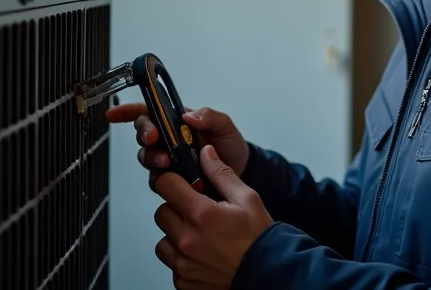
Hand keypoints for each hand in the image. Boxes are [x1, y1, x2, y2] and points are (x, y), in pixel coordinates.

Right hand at [105, 103, 249, 179]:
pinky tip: (175, 179)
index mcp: (176, 122)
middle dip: (144, 134)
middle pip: (143, 134)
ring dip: (152, 157)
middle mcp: (167, 140)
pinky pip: (157, 180)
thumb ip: (210, 117)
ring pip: (146, 158)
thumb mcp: (225, 126)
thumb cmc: (230, 147)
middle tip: (153, 138)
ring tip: (166, 161)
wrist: (240, 174)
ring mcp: (168, 161)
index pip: (147, 112)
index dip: (127, 111)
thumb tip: (189, 116)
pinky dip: (163, 180)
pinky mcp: (171, 181)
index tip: (114, 114)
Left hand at [152, 145, 272, 289]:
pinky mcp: (183, 281)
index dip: (172, 181)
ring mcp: (184, 263)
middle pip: (161, 213)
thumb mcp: (248, 199)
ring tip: (200, 237)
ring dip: (176, 236)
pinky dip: (182, 258)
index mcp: (203, 214)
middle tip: (195, 214)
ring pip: (163, 240)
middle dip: (175, 210)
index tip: (180, 185)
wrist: (268, 276)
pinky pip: (172, 263)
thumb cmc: (260, 239)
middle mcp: (188, 239)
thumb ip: (222, 174)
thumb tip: (205, 153)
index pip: (165, 185)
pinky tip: (202, 255)